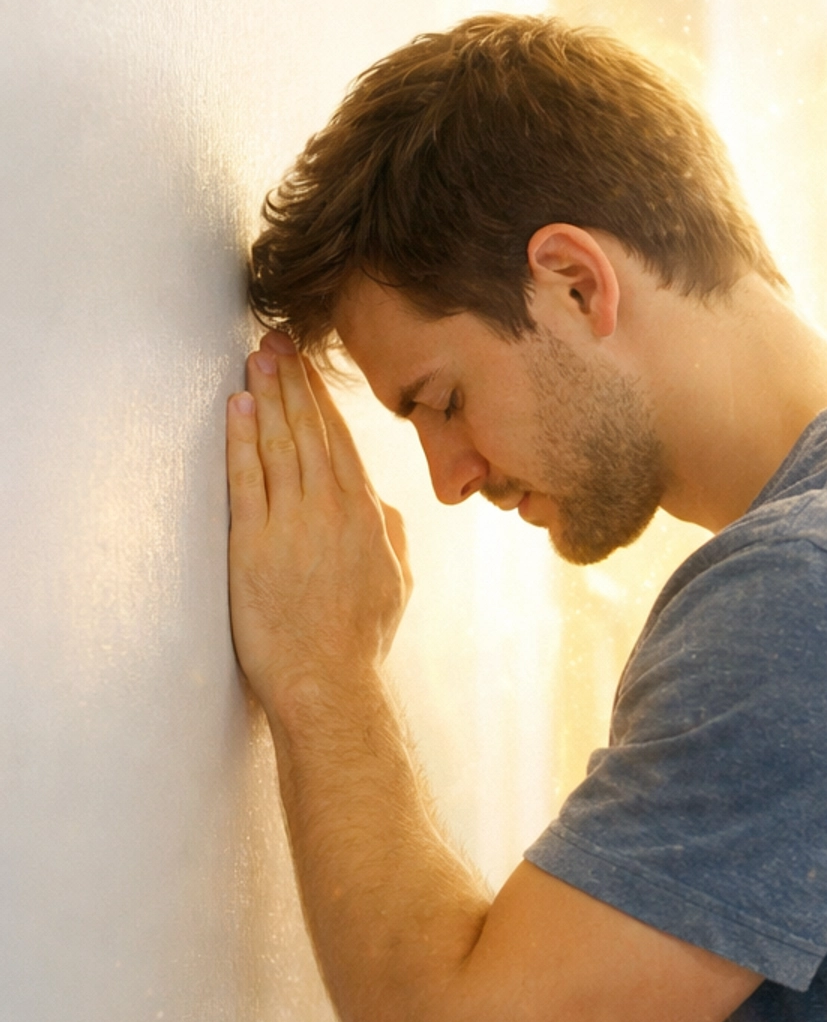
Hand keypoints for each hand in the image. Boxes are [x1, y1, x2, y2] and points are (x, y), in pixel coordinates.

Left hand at [227, 331, 411, 716]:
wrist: (330, 680)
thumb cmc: (361, 641)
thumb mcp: (396, 583)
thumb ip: (391, 537)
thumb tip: (384, 509)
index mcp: (367, 515)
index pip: (341, 443)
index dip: (321, 400)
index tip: (308, 368)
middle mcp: (332, 509)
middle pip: (310, 431)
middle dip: (292, 381)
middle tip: (276, 340)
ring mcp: (294, 524)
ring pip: (279, 444)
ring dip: (266, 396)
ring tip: (256, 359)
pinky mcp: (254, 543)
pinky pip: (247, 477)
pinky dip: (241, 438)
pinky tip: (235, 406)